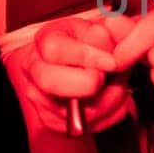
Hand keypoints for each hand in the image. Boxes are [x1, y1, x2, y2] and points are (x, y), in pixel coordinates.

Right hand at [18, 12, 132, 133]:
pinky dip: (108, 114)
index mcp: (45, 40)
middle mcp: (35, 69)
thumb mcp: (107, 28)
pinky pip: (82, 125)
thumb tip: (116, 27)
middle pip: (51, 82)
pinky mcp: (52, 121)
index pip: (55, 50)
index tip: (112, 62)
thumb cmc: (94, 44)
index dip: (86, 57)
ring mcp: (40, 97)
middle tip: (109, 78)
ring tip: (119, 85)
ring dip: (106, 101)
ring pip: (70, 110)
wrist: (84, 66)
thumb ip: (117, 27)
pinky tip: (114, 98)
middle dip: (89, 84)